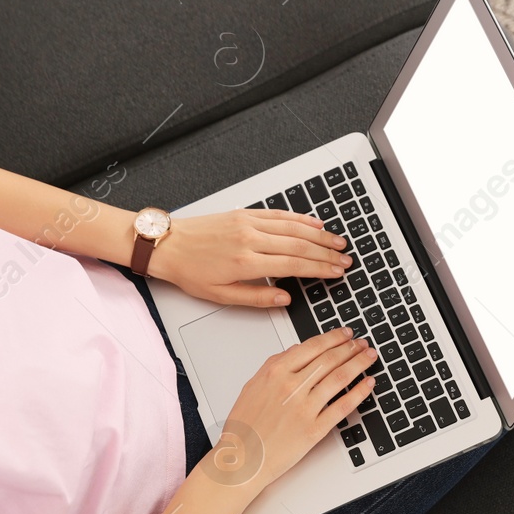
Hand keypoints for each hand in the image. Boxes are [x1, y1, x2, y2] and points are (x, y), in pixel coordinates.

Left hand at [149, 209, 351, 305]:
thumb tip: (284, 300)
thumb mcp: (221, 296)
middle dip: (327, 253)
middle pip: (299, 245)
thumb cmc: (190, 270)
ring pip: (294, 227)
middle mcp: (251, 239)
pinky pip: (279, 214)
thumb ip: (256, 298)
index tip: (336, 272)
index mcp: (246, 262)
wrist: (168, 244)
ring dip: (319, 234)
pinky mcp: (245, 213)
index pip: (294, 265)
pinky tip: (315, 222)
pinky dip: (300, 218)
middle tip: (345, 259)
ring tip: (338, 242)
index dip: (320, 269)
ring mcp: (249, 223)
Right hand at [202, 326, 377, 493]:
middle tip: (363, 343)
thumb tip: (296, 349)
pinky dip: (359, 393)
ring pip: (340, 378)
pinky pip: (343, 406)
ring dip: (359, 363)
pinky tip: (368, 384)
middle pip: (330, 359)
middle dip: (351, 348)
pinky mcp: (315, 429)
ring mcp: (305, 408)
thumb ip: (275, 364)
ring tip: (369, 357)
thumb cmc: (245, 427)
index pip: (313, 346)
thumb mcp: (253, 386)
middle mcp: (291, 386)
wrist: (242, 459)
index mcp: (276, 372)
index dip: (334, 337)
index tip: (346, 334)